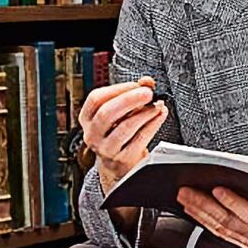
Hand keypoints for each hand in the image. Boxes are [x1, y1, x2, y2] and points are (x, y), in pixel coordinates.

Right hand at [79, 77, 169, 203]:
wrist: (118, 165)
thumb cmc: (119, 133)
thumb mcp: (121, 112)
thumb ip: (133, 93)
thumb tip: (147, 81)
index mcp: (88, 118)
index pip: (96, 99)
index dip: (117, 89)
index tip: (136, 84)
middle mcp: (93, 134)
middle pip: (107, 113)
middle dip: (129, 100)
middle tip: (147, 93)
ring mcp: (106, 148)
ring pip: (124, 128)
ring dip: (145, 113)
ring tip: (157, 104)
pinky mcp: (123, 159)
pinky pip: (140, 139)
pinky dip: (153, 125)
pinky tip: (160, 115)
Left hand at [176, 184, 247, 247]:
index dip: (233, 202)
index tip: (218, 189)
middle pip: (227, 222)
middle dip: (204, 206)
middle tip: (186, 191)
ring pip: (220, 228)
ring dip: (200, 213)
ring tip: (184, 198)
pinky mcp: (245, 242)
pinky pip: (221, 233)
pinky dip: (205, 222)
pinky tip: (194, 211)